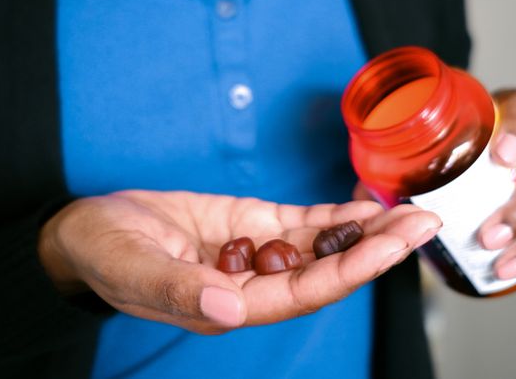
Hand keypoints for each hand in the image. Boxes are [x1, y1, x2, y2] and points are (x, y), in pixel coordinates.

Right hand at [38, 191, 439, 333]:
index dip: (354, 269)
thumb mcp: (133, 268)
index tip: (396, 245)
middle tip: (426, 224)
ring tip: (412, 212)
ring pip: (321, 247)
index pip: (304, 291)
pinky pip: (301, 224)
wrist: (88, 230)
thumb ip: (179, 290)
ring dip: (366, 231)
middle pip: (327, 270)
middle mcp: (251, 284)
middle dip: (378, 249)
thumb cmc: (103, 253)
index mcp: (229, 304)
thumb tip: (230, 307)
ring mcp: (253, 253)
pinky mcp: (248, 224)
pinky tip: (368, 208)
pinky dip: (335, 216)